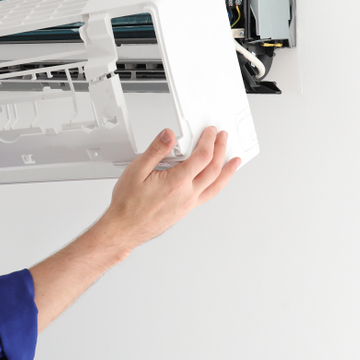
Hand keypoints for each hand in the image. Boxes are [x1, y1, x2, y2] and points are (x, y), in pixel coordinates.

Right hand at [103, 127, 239, 249]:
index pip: (202, 156)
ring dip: (227, 170)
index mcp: (177, 181)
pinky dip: (218, 184)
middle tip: (223, 138)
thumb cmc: (128, 204)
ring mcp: (189, 204)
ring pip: (216, 185)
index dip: (209, 141)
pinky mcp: (186, 210)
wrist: (125, 228)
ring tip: (234, 161)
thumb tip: (168, 135)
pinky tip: (217, 181)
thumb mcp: (136, 170)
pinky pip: (209, 194)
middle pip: (214, 169)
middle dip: (220, 150)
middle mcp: (187, 194)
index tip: (210, 132)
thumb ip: (155, 150)